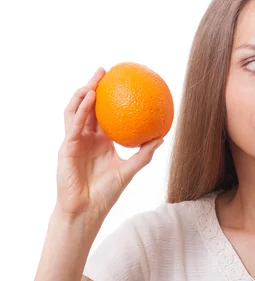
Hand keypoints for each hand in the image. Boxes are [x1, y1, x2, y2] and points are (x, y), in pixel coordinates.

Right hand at [56, 68, 163, 219]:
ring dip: (82, 95)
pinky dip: (81, 111)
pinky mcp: (66, 148)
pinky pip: (74, 126)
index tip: (119, 82)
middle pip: (87, 106)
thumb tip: (163, 137)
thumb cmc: (107, 192)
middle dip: (93, 87)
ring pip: (74, 111)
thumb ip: (144, 154)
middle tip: (104, 71)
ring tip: (94, 81)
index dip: (108, 97)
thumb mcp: (130, 169)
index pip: (102, 114)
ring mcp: (74, 142)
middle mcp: (86, 138)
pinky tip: (89, 100)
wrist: (87, 209)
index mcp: (100, 141)